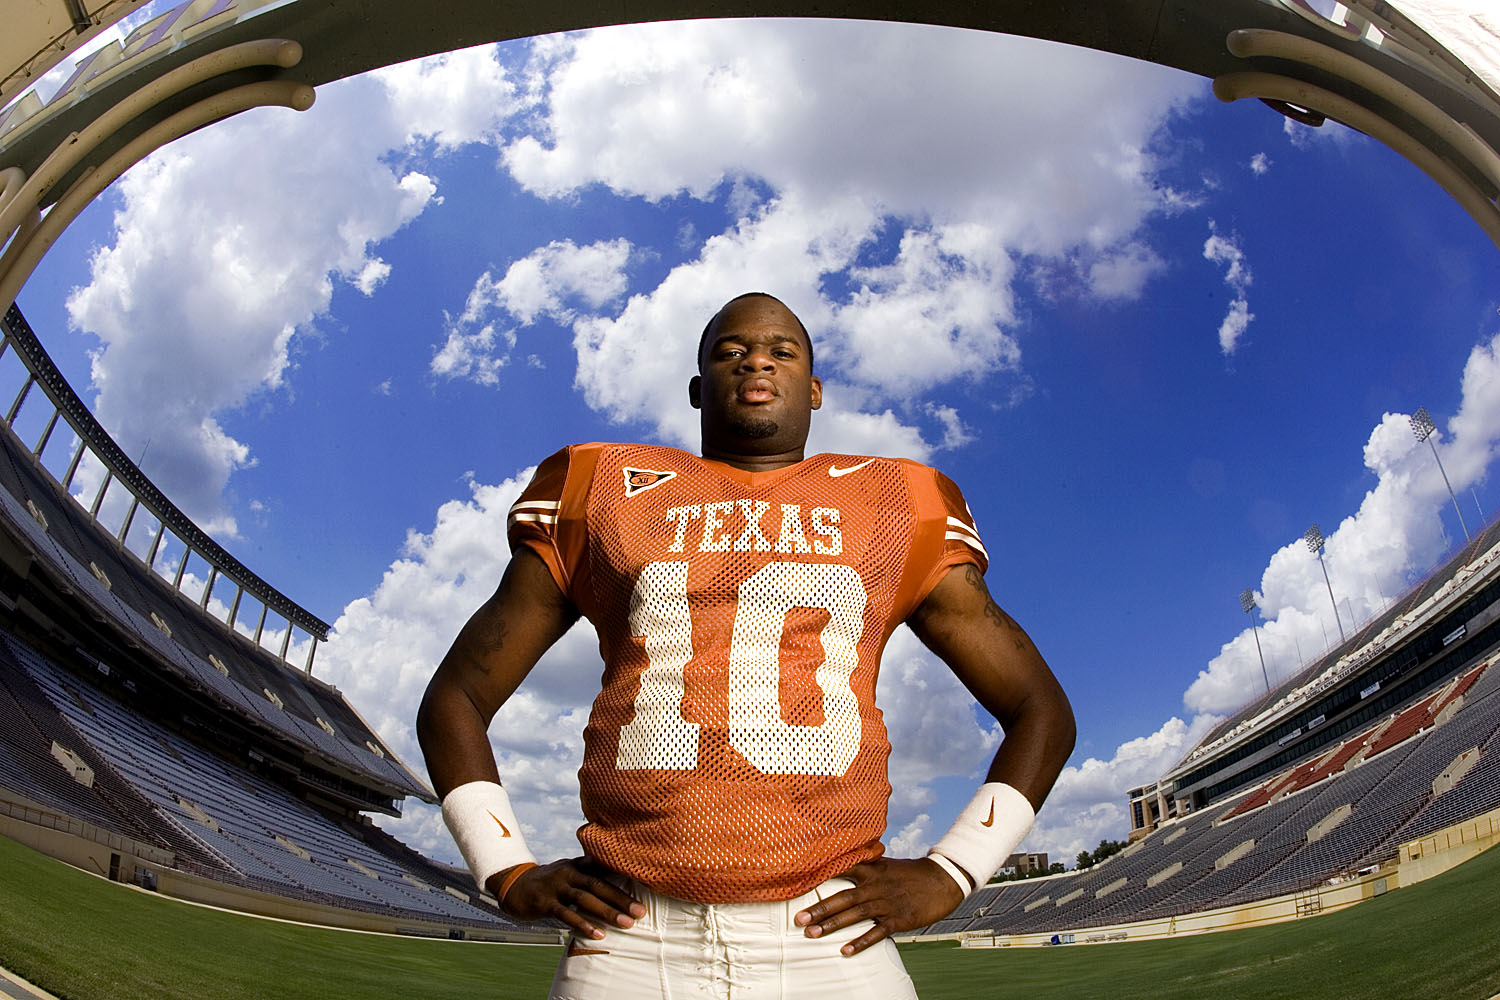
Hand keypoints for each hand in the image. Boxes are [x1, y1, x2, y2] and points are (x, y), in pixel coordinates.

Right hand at [491, 857, 645, 939]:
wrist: (514, 884)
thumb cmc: (549, 880)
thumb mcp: (569, 869)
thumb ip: (590, 869)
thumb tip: (616, 868)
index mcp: (578, 864)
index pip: (604, 869)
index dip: (624, 876)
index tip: (646, 885)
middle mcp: (569, 873)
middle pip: (599, 885)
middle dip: (621, 898)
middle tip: (641, 911)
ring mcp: (557, 887)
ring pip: (585, 900)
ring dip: (607, 912)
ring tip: (626, 923)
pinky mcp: (546, 903)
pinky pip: (567, 914)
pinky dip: (583, 924)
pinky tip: (598, 934)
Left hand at [793, 857, 963, 955]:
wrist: (943, 879)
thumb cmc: (912, 872)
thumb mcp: (888, 864)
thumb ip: (867, 865)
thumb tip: (845, 861)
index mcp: (873, 869)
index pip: (841, 869)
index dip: (820, 876)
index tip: (800, 883)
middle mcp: (876, 885)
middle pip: (843, 897)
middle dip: (819, 908)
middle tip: (799, 919)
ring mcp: (886, 903)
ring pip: (854, 915)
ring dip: (832, 925)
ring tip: (812, 933)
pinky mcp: (898, 920)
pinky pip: (876, 933)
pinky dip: (860, 942)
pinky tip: (845, 950)